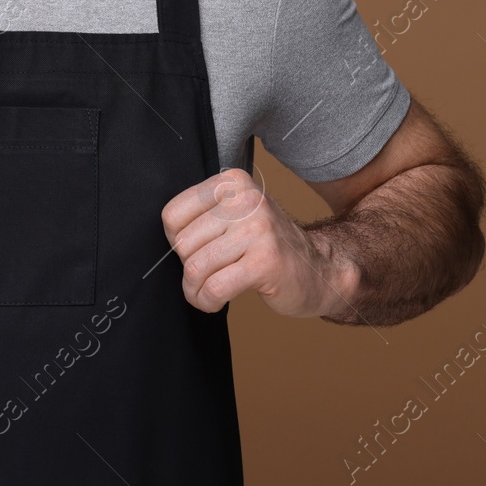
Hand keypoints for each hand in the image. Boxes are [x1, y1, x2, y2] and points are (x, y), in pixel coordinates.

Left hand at [160, 167, 353, 318]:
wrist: (321, 268)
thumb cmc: (268, 245)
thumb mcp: (236, 215)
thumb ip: (203, 216)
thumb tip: (164, 239)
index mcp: (232, 182)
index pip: (173, 214)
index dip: (176, 242)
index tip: (195, 251)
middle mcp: (245, 200)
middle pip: (183, 244)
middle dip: (187, 270)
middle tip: (205, 277)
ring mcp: (257, 230)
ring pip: (196, 268)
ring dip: (195, 290)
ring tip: (207, 292)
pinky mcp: (265, 262)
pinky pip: (214, 288)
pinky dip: (206, 302)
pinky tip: (215, 302)